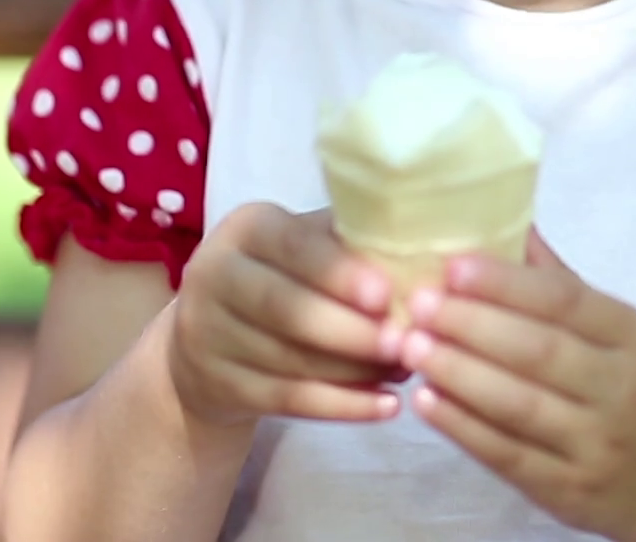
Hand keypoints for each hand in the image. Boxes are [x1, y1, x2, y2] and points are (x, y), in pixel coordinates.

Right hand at [165, 203, 407, 427]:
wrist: (210, 331)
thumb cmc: (286, 274)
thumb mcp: (309, 245)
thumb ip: (355, 246)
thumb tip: (427, 260)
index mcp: (246, 228)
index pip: (293, 246)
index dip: (338, 272)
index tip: (385, 294)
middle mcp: (214, 275)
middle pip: (286, 309)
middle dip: (351, 330)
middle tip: (406, 343)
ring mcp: (207, 333)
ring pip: (290, 360)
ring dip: (356, 371)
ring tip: (406, 370)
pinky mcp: (217, 383)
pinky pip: (287, 400)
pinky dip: (342, 406)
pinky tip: (386, 405)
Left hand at [400, 231, 635, 541]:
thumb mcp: (625, 334)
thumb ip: (566, 288)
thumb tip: (514, 225)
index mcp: (633, 338)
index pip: (566, 302)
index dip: (506, 284)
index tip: (454, 265)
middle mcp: (620, 389)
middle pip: (539, 352)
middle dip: (472, 325)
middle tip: (419, 303)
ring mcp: (595, 444)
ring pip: (519, 405)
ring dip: (458, 374)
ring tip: (410, 346)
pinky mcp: (569, 490)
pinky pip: (508, 455)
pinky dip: (463, 428)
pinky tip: (427, 401)